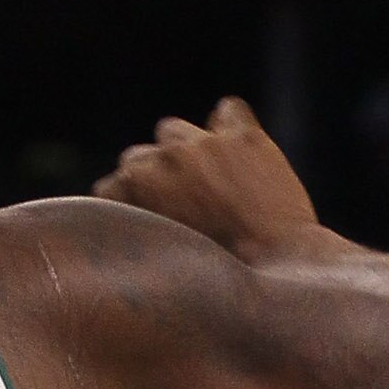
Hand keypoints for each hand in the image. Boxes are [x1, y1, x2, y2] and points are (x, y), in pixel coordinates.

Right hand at [94, 98, 325, 261]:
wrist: (276, 268)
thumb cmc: (216, 277)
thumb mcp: (159, 252)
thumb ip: (141, 223)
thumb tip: (137, 219)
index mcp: (132, 187)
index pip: (111, 186)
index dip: (130, 205)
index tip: (147, 222)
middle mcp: (163, 158)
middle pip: (137, 157)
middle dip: (153, 179)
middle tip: (178, 207)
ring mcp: (204, 143)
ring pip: (172, 130)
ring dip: (183, 151)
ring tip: (207, 181)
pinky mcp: (244, 136)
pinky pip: (228, 111)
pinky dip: (231, 126)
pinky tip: (241, 151)